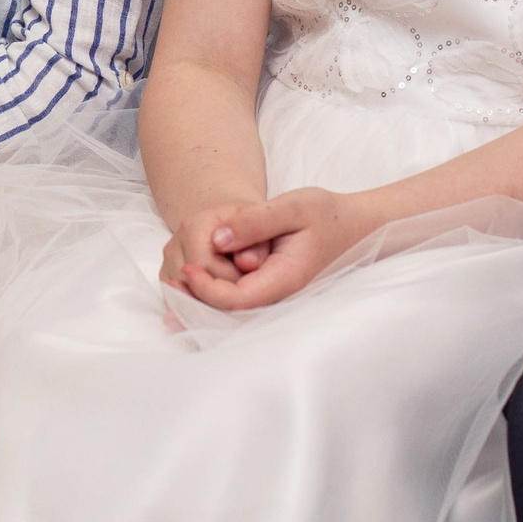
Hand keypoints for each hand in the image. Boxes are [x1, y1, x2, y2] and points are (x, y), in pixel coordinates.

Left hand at [177, 187, 360, 311]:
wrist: (354, 226)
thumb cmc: (326, 213)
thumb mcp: (294, 206)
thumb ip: (255, 222)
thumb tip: (217, 238)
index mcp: (285, 279)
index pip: (237, 300)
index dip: (207, 289)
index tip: (188, 267)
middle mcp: (279, 296)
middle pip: (230, 315)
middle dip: (196, 303)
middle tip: (168, 284)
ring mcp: (276, 297)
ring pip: (232, 314)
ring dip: (201, 304)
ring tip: (172, 289)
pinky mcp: (271, 291)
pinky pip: (238, 304)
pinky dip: (212, 300)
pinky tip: (191, 289)